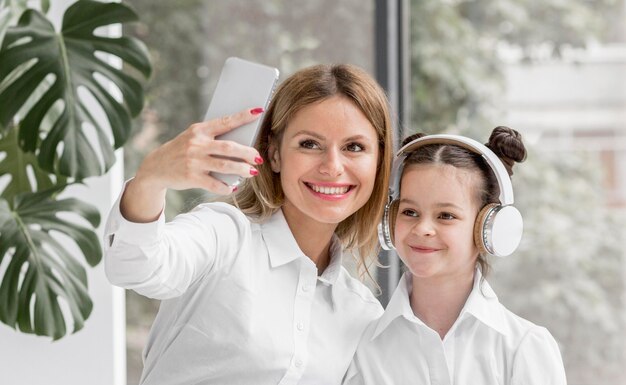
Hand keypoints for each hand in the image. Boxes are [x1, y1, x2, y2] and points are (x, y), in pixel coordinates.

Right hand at [136, 107, 263, 194]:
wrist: (155, 167)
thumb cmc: (181, 151)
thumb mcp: (192, 138)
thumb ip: (212, 138)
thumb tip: (240, 142)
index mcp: (199, 130)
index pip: (225, 122)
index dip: (243, 117)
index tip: (258, 111)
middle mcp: (197, 144)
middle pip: (229, 147)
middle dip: (247, 152)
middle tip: (259, 158)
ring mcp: (194, 161)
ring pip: (225, 165)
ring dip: (242, 169)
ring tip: (252, 172)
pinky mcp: (191, 177)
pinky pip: (214, 184)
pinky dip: (226, 186)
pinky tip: (232, 187)